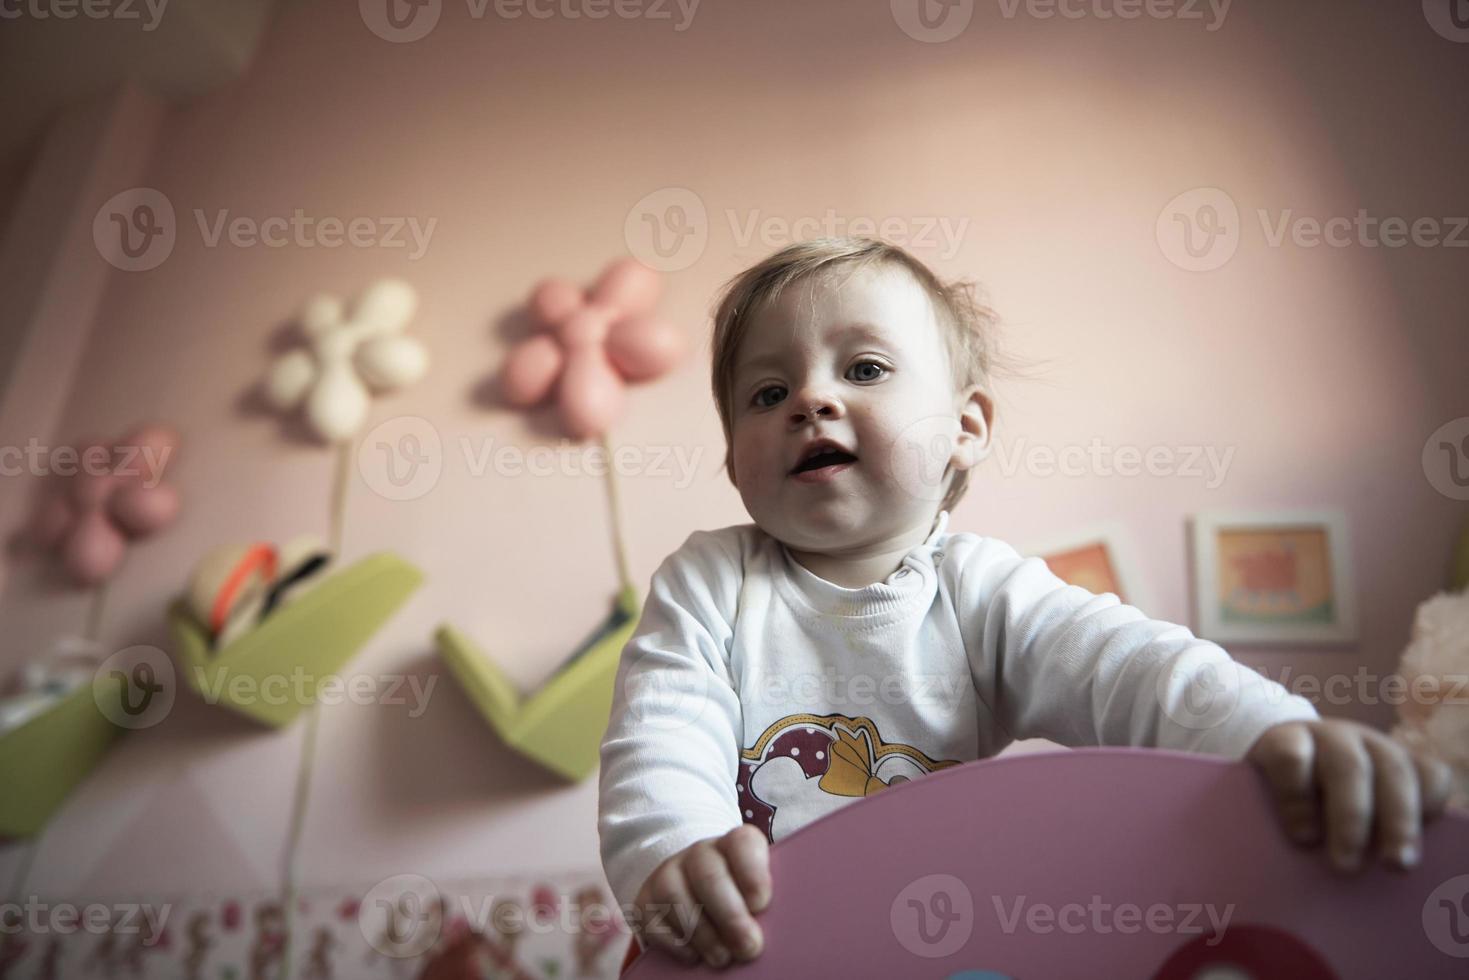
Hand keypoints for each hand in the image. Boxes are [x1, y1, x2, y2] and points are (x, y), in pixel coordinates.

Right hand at [632, 824, 770, 969]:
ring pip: (678, 897)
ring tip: (723, 958)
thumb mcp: (755, 892)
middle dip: (730, 916)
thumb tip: (765, 931)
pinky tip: (695, 956)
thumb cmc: (739, 898)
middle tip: (749, 947)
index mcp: (733, 845)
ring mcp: (668, 874)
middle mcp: (699, 853)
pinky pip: (655, 921)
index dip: (752, 873)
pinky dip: (676, 943)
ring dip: (704, 934)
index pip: (742, 843)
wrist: (695, 892)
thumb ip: (761, 903)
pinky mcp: (645, 901)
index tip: (761, 904)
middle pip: (709, 875)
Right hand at [1247, 718, 1452, 873]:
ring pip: (1348, 766)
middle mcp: (1364, 744)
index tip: (1416, 849)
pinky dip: (1298, 799)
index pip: (1429, 775)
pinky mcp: (1280, 738)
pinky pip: (1293, 760)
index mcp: (1392, 761)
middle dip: (1399, 822)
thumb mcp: (1358, 814)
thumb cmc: (1320, 806)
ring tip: (1344, 862)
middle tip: (1394, 866)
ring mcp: (1322, 736)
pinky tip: (1301, 832)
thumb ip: (1378, 834)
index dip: (1429, 808)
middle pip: (1394, 772)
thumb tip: (1393, 871)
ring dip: (1350, 817)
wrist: (1264, 762)